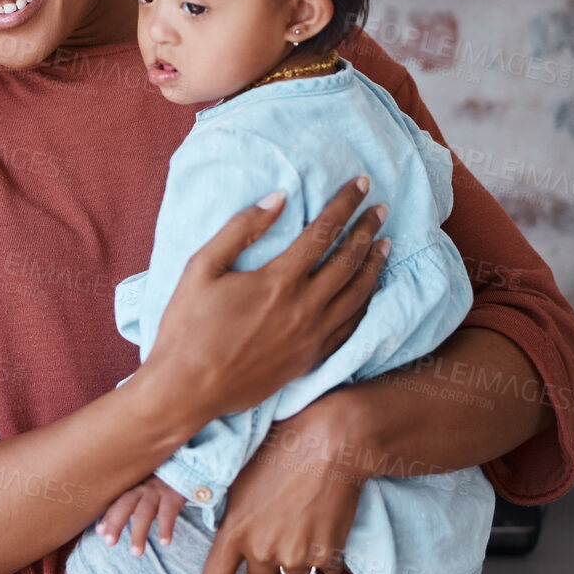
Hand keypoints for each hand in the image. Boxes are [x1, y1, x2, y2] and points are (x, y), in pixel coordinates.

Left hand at [96, 477, 186, 556]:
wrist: (189, 467)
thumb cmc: (163, 483)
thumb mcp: (146, 488)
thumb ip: (132, 501)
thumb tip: (111, 526)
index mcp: (134, 487)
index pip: (116, 501)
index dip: (108, 516)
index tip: (100, 531)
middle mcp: (143, 487)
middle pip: (126, 504)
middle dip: (116, 523)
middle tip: (110, 543)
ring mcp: (159, 491)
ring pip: (145, 512)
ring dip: (139, 533)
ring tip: (136, 553)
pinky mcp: (175, 495)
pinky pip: (169, 513)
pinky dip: (165, 528)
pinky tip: (164, 542)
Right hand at [144, 178, 390, 429]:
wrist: (187, 389)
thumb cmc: (187, 326)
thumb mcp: (201, 267)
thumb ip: (240, 230)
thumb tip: (278, 198)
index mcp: (278, 281)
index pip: (322, 232)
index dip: (344, 205)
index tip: (360, 184)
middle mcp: (304, 308)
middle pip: (348, 260)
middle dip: (367, 229)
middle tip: (381, 208)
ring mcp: (311, 337)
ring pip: (358, 295)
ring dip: (374, 265)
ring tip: (385, 243)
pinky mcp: (310, 360)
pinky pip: (351, 328)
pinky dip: (366, 304)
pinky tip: (369, 291)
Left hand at [198, 399, 361, 573]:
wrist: (329, 445)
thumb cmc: (279, 452)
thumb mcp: (239, 480)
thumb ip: (229, 516)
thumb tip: (222, 535)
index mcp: (235, 533)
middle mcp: (263, 551)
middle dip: (266, 567)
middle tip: (276, 537)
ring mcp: (297, 556)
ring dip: (297, 558)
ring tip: (303, 523)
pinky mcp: (328, 555)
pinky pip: (325, 568)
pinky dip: (327, 553)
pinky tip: (325, 523)